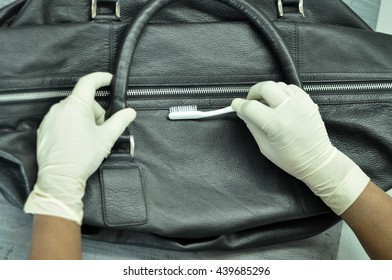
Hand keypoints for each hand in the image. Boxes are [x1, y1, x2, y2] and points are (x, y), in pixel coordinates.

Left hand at [24, 72, 135, 223]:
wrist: (60, 178)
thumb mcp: (107, 137)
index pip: (89, 82)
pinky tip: (77, 141)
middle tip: (102, 129)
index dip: (101, 78)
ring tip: (89, 138)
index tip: (109, 80)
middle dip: (96, 111)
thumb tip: (130, 112)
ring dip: (84, 119)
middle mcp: (60, 108)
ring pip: (72, 110)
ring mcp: (50, 118)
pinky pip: (62, 119)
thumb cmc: (82, 157)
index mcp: (76, 106)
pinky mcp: (44, 129)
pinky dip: (72, 125)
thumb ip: (120, 120)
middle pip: (83, 101)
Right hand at [231, 81, 368, 214]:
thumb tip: (242, 112)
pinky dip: (281, 92)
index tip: (235, 105)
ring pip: (278, 85)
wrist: (317, 161)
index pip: (251, 106)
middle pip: (265, 87)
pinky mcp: (308, 101)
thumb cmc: (289, 159)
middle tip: (251, 102)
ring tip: (266, 103)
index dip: (239, 105)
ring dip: (268, 91)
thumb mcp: (264, 146)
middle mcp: (288, 109)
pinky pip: (291, 88)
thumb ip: (252, 126)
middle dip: (253, 92)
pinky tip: (280, 102)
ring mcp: (300, 103)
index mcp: (275, 123)